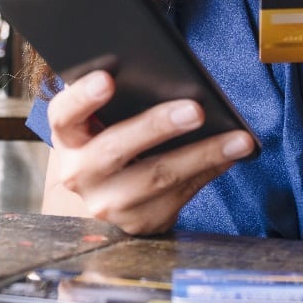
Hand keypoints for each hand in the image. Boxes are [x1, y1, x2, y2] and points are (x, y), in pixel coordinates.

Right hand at [46, 71, 255, 234]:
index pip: (64, 114)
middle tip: (196, 109)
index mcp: (67, 136)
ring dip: (203, 155)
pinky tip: (231, 156)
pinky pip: (178, 196)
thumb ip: (123, 101)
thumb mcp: (104, 120)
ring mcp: (106, 203)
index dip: (83, 97)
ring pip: (156, 178)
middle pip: (115, 148)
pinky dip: (208, 172)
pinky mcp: (136, 223)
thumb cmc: (113, 137)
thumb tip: (179, 85)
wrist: (108, 193)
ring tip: (238, 139)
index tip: (108, 79)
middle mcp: (78, 172)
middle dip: (158, 127)